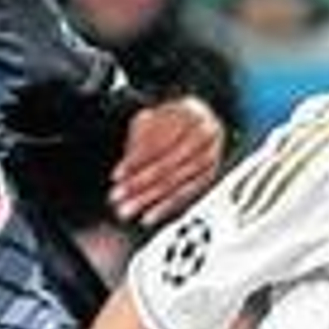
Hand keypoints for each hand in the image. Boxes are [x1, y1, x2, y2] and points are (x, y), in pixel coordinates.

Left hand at [109, 96, 224, 225]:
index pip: (158, 141)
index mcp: (188, 112)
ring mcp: (211, 156)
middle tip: (119, 197)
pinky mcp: (211, 174)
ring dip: (150, 199)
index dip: (134, 160)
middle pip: (168, 164)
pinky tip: (150, 216)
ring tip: (129, 209)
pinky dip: (166, 208)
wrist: (203, 120)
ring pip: (177, 183)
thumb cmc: (172, 120)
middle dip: (139, 183)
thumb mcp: (152, 119)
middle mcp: (204, 133)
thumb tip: (126, 168)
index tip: (117, 176)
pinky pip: (187, 195)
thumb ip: (140, 137)